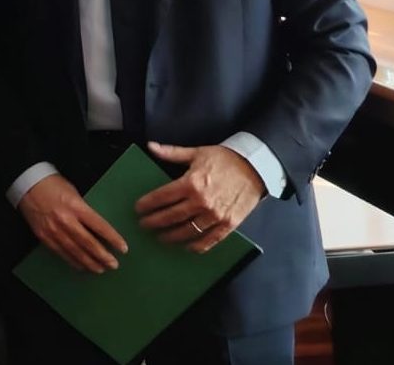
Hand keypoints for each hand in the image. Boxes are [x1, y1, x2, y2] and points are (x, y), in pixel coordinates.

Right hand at [16, 172, 127, 272]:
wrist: (27, 185)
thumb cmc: (53, 185)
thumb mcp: (74, 193)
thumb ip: (84, 211)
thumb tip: (97, 229)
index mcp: (75, 206)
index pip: (99, 226)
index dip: (112, 239)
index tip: (123, 249)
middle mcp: (65, 220)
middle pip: (88, 242)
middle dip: (102, 255)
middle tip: (114, 265)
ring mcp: (53, 230)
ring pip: (75, 251)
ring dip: (89, 262)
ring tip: (101, 269)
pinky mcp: (44, 236)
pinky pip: (61, 252)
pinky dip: (73, 261)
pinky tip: (82, 267)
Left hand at [136, 142, 265, 252]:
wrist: (256, 167)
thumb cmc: (225, 159)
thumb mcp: (196, 152)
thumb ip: (172, 152)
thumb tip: (151, 146)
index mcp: (191, 183)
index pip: (162, 197)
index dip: (148, 204)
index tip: (138, 209)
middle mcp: (201, 202)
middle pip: (171, 217)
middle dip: (154, 222)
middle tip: (144, 225)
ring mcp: (215, 215)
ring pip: (187, 231)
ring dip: (171, 236)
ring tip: (161, 237)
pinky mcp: (228, 224)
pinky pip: (209, 240)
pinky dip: (196, 246)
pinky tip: (186, 246)